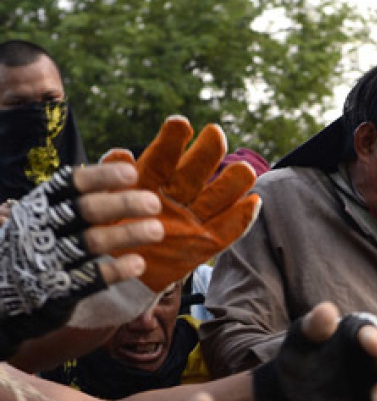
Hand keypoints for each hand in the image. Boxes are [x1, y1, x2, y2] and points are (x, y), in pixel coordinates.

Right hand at [0, 165, 162, 357]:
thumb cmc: (38, 240)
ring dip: (126, 234)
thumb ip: (83, 193)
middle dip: (121, 205)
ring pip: (90, 243)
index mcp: (42, 203)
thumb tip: (127, 160)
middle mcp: (43, 227)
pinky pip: (89, 278)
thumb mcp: (48, 212)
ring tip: (157, 230)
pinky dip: (114, 270)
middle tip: (154, 203)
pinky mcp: (58, 288)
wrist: (5, 288)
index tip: (132, 173)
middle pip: (85, 211)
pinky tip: (138, 264)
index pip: (72, 183)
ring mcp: (49, 258)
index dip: (101, 177)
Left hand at [102, 116, 261, 292]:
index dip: (172, 141)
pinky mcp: (204, 244)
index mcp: (148, 185)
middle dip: (205, 153)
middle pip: (193, 173)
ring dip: (232, 183)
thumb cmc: (107, 237)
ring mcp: (191, 221)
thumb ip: (112, 181)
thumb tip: (122, 152)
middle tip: (215, 133)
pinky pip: (227, 231)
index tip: (180, 123)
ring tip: (243, 168)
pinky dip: (241, 218)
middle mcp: (174, 198)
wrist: (117, 278)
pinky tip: (253, 201)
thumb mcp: (99, 206)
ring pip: (216, 198)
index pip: (161, 159)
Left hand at [252, 302, 376, 400]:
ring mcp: (373, 385)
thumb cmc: (302, 352)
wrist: (292, 388)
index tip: (373, 343)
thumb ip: (315, 325)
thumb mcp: (303, 336)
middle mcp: (375, 360)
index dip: (374, 338)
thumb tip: (327, 309)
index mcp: (361, 336)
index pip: (371, 334)